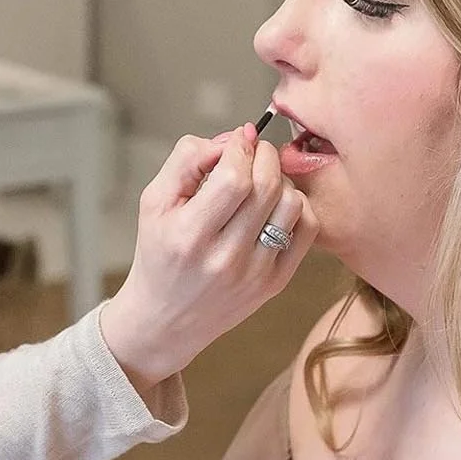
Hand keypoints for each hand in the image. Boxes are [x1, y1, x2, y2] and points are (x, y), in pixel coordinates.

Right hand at [98, 122, 314, 391]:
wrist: (165, 321)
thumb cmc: (158, 254)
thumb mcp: (153, 203)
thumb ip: (186, 161)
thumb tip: (231, 139)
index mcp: (189, 235)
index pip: (233, 178)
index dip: (241, 148)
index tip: (238, 140)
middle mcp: (225, 258)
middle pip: (266, 186)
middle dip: (264, 155)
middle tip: (254, 151)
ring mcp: (255, 273)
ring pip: (292, 204)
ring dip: (281, 180)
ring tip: (262, 181)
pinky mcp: (276, 283)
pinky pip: (307, 231)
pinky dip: (297, 207)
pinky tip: (276, 206)